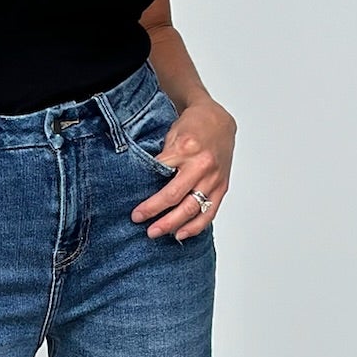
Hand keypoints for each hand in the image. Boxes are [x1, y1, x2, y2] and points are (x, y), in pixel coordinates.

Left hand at [131, 98, 235, 240]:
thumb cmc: (193, 126)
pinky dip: (195, 226)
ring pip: (193, 208)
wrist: (219, 121)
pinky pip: (210, 211)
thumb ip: (162, 158)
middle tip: (140, 221)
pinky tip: (181, 234)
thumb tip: (145, 183)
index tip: (135, 209)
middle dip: (156, 212)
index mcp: (186, 148)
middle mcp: (202, 165)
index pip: (161, 176)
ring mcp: (214, 178)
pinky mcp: (222, 187)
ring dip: (173, 224)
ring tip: (156, 232)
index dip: (147, 193)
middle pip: (176, 195)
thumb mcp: (172, 134)